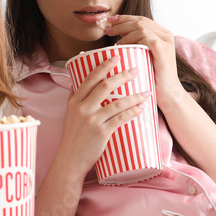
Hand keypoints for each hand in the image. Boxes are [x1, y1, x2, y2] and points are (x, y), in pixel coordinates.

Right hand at [57, 56, 149, 176]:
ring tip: (147, 92)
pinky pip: (121, 119)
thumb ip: (74, 97)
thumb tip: (78, 80)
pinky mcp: (102, 133)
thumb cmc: (72, 136)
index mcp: (74, 101)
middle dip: (123, 76)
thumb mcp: (68, 114)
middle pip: (105, 86)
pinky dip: (133, 112)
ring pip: (117, 103)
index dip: (104, 65)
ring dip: (134, 96)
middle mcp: (82, 108)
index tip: (117, 56)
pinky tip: (142, 108)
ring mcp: (92, 121)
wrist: (70, 159)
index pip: (90, 78)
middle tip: (136, 70)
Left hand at [105, 15, 186, 110]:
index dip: (124, 18)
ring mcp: (166, 42)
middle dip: (121, 23)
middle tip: (107, 30)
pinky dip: (132, 41)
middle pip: (140, 21)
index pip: (141, 19)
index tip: (110, 20)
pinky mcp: (163, 51)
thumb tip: (118, 34)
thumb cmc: (153, 77)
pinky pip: (146, 39)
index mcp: (162, 33)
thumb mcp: (144, 56)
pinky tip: (122, 47)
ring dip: (124, 32)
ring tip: (114, 42)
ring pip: (141, 28)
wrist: (167, 94)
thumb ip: (136, 43)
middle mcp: (166, 35)